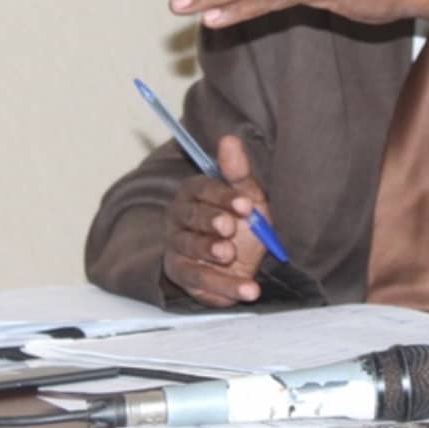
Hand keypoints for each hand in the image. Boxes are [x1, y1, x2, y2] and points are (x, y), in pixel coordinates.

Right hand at [163, 136, 269, 307]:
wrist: (249, 258)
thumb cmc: (245, 220)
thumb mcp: (249, 196)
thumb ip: (238, 171)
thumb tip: (230, 138)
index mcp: (193, 192)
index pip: (201, 189)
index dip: (222, 196)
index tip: (246, 205)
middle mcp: (180, 218)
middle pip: (189, 217)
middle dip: (210, 223)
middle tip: (230, 229)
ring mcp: (178, 248)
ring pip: (188, 250)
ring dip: (209, 253)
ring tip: (231, 256)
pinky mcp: (184, 276)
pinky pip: (200, 282)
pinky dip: (225, 287)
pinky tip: (248, 289)